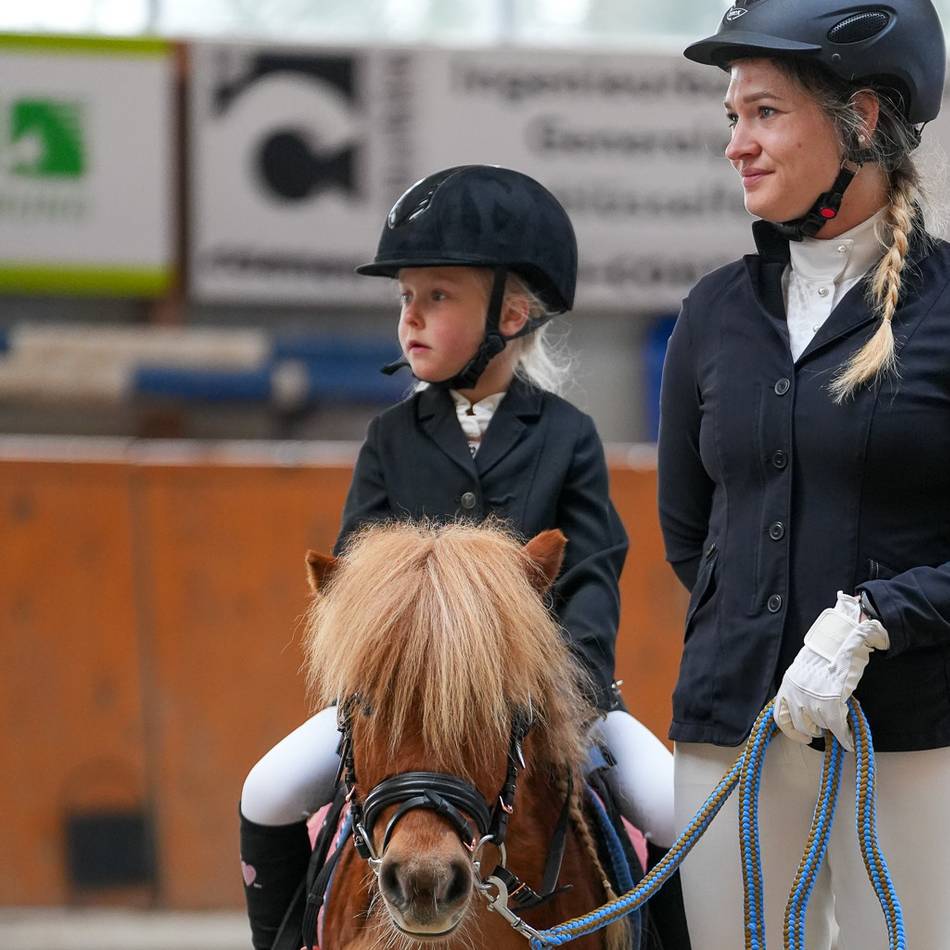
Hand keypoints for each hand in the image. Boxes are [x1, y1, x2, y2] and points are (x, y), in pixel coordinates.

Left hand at [773, 592, 888, 750]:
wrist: (841, 639)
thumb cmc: (827, 654)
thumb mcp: (805, 672)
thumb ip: (804, 690)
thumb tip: (810, 710)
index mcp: (788, 685)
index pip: (780, 716)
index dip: (791, 731)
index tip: (802, 737)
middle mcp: (795, 693)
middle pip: (802, 725)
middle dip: (814, 729)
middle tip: (825, 727)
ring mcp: (812, 699)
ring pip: (820, 726)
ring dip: (830, 728)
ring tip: (838, 725)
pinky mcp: (830, 703)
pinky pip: (836, 728)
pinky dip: (844, 737)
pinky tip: (849, 741)